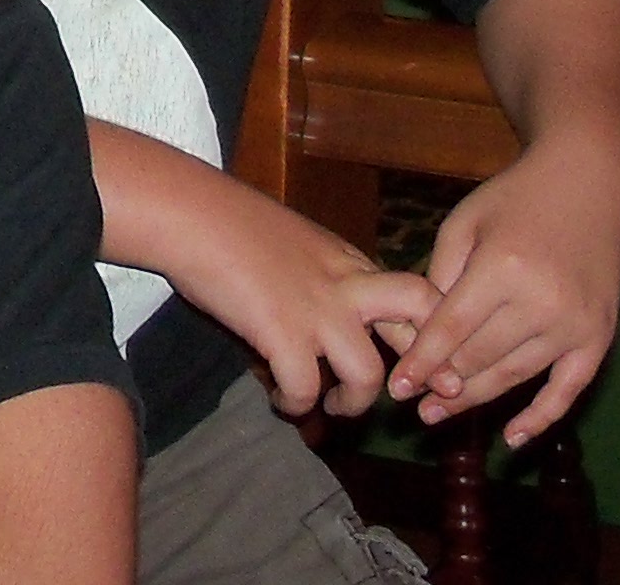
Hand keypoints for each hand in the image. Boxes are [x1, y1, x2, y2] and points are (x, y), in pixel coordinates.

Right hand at [160, 177, 436, 419]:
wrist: (188, 212)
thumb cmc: (229, 220)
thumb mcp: (297, 241)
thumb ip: (324, 273)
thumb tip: (331, 307)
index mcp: (352, 262)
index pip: (421, 294)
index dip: (430, 332)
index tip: (419, 363)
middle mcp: (347, 284)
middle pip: (422, 313)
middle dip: (426, 360)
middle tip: (408, 391)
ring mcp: (317, 310)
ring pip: (370, 374)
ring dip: (356, 403)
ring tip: (335, 407)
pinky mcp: (282, 334)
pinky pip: (305, 390)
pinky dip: (296, 405)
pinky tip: (282, 402)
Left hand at [388, 142, 619, 445]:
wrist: (587, 185)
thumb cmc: (514, 200)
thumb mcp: (465, 223)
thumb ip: (442, 275)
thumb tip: (423, 332)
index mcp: (503, 268)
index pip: (452, 329)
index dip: (421, 362)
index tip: (396, 389)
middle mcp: (543, 302)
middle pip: (481, 357)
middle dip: (443, 384)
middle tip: (412, 407)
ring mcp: (576, 324)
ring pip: (516, 376)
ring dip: (477, 400)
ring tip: (441, 415)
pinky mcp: (600, 337)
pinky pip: (568, 389)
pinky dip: (541, 417)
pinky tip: (512, 438)